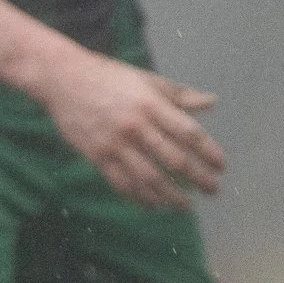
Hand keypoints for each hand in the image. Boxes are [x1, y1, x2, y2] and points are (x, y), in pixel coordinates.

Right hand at [38, 51, 223, 210]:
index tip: (221, 167)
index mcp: (151, 104)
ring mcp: (115, 143)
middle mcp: (135, 125)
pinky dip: (140, 198)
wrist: (62, 79)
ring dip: (172, 196)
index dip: (209, 152)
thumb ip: (179, 94)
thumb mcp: (145, 79)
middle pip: (174, 160)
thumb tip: (211, 102)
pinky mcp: (96, 156)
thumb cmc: (108, 76)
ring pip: (150, 178)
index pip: (189, 133)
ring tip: (186, 206)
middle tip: (213, 190)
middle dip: (198, 178)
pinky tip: (153, 206)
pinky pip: (122, 184)